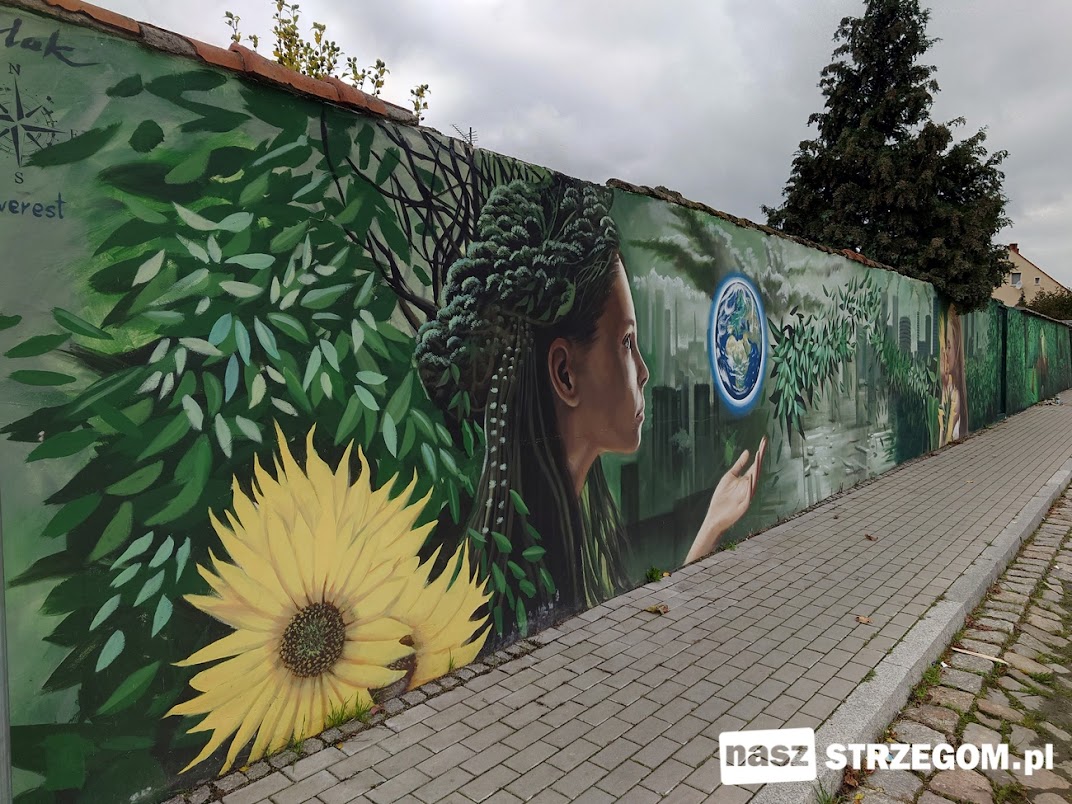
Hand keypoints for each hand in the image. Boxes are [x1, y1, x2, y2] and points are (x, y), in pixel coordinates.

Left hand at [685, 436, 767, 562]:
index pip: (755, 464)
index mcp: (746, 479)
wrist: (715, 516)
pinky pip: (748, 495)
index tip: (763, 440)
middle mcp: (749, 486)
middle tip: (763, 444)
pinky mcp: (743, 505)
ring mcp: (747, 495)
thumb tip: (748, 451)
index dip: (759, 452)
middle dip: (760, 457)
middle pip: (756, 469)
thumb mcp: (729, 477)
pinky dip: (750, 487)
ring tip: (758, 456)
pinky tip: (751, 477)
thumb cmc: (722, 497)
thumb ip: (739, 465)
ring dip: (757, 469)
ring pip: (754, 481)